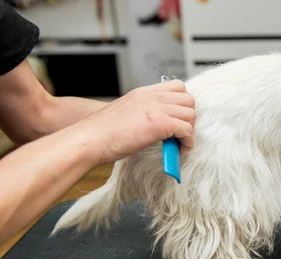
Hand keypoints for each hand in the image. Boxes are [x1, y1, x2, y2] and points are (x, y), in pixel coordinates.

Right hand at [77, 79, 195, 162]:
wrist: (90, 139)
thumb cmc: (103, 133)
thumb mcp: (127, 113)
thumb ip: (145, 113)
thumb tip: (159, 126)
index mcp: (144, 92)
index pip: (177, 86)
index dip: (182, 103)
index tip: (178, 119)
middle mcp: (152, 96)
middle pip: (189, 99)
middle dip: (189, 117)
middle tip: (181, 133)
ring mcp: (157, 108)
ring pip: (191, 114)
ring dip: (189, 131)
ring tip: (179, 144)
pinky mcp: (160, 123)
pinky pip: (186, 130)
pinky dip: (187, 142)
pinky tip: (178, 150)